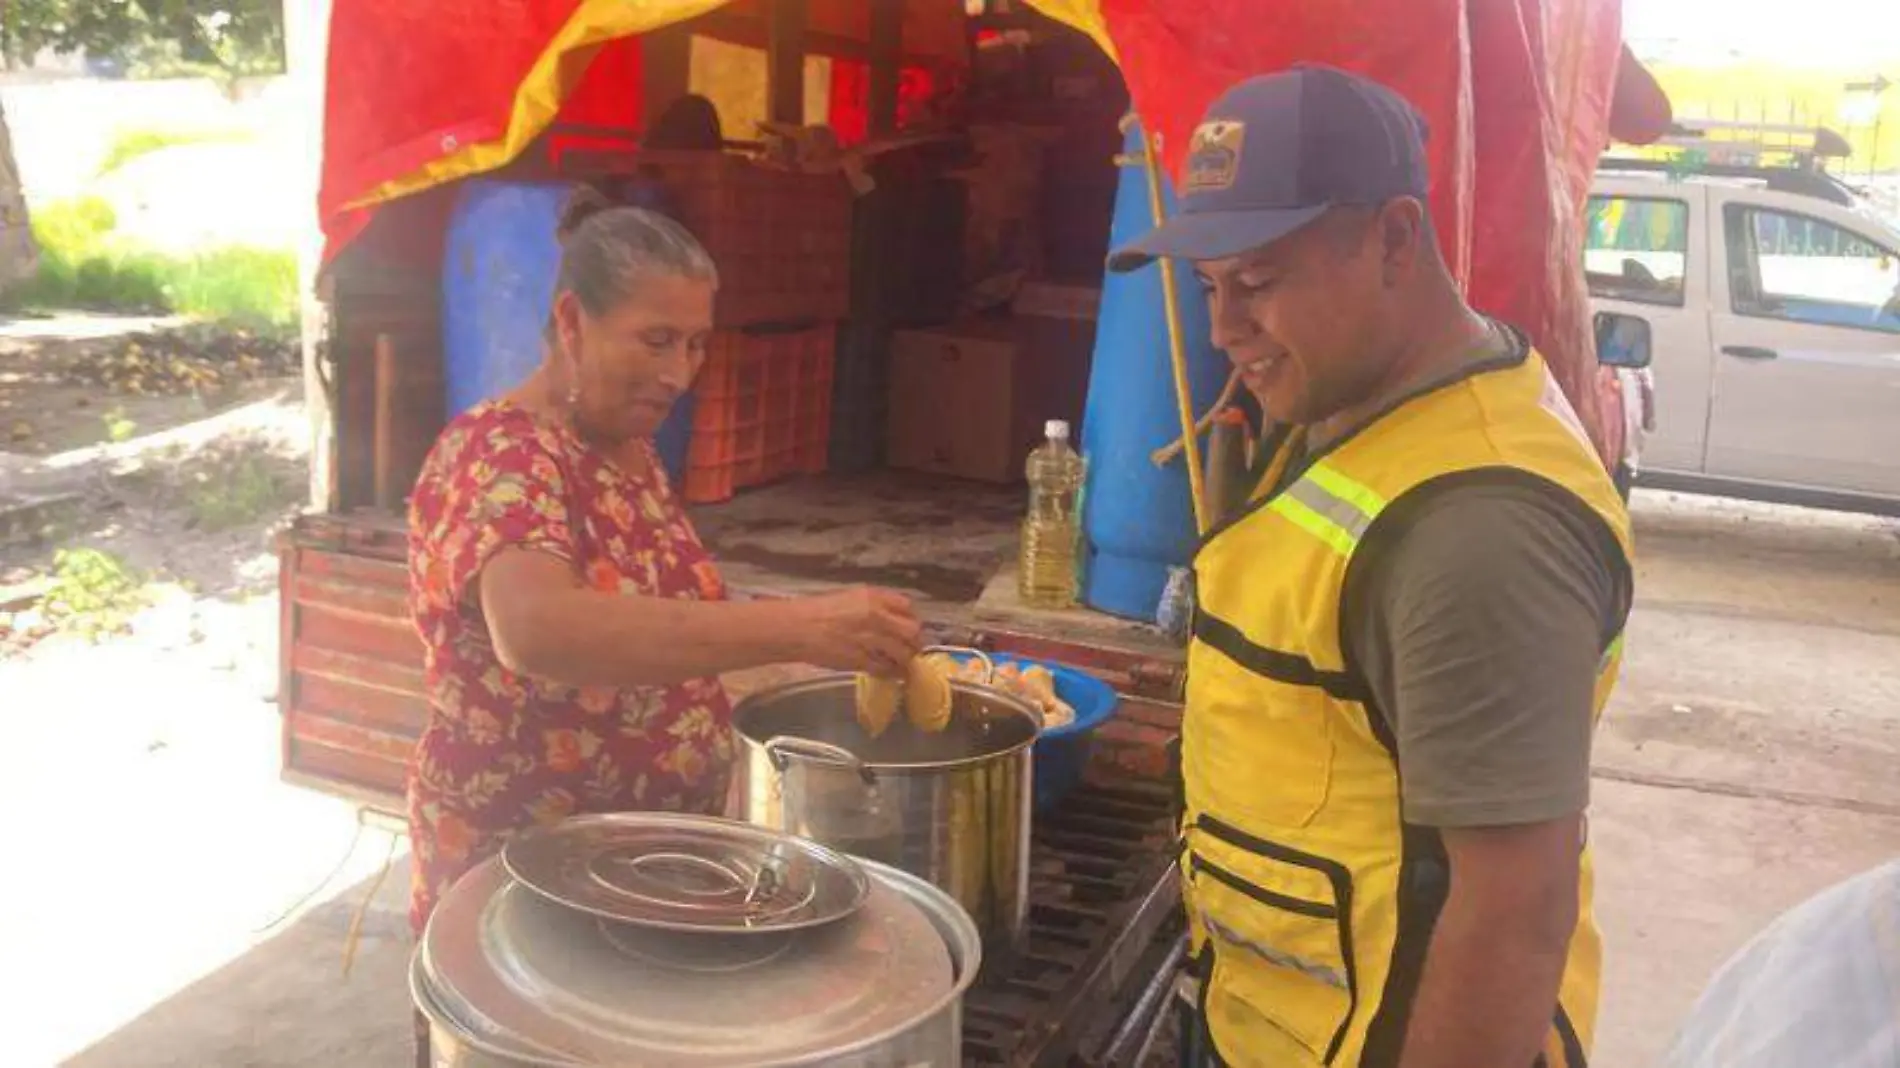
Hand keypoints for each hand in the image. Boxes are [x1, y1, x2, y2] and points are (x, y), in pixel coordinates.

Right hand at [788, 587, 921, 676]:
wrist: (797, 628)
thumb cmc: (818, 611)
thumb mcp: (850, 598)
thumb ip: (875, 605)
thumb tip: (893, 618)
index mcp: (873, 597)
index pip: (907, 606)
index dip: (912, 619)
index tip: (911, 628)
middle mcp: (876, 616)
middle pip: (912, 631)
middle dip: (915, 642)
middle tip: (912, 649)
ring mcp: (870, 639)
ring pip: (902, 653)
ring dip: (905, 660)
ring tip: (902, 665)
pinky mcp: (861, 660)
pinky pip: (885, 669)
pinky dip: (891, 673)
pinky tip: (890, 673)